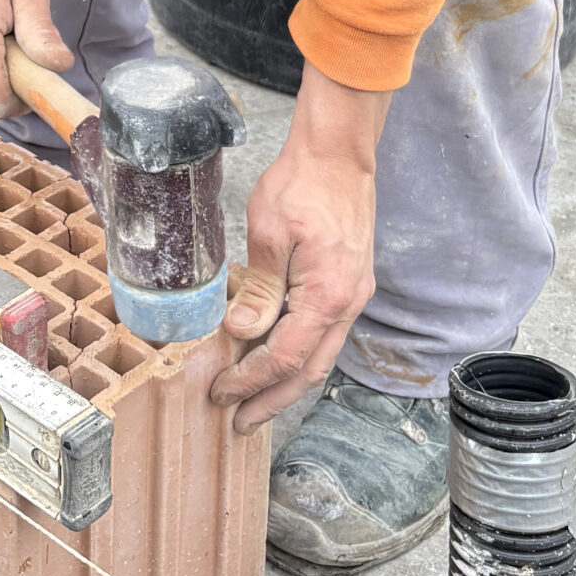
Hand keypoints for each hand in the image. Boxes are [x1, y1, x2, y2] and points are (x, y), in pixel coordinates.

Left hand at [209, 63, 387, 433]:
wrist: (339, 153)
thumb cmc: (303, 183)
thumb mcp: (271, 231)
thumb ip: (259, 288)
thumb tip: (242, 333)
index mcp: (327, 295)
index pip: (285, 357)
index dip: (252, 382)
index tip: (222, 395)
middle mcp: (347, 303)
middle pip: (309, 371)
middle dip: (272, 400)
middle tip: (239, 423)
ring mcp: (353, 294)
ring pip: (321, 356)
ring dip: (287, 383)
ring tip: (255, 401)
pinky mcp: (349, 283)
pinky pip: (325, 333)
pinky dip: (300, 354)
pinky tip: (277, 357)